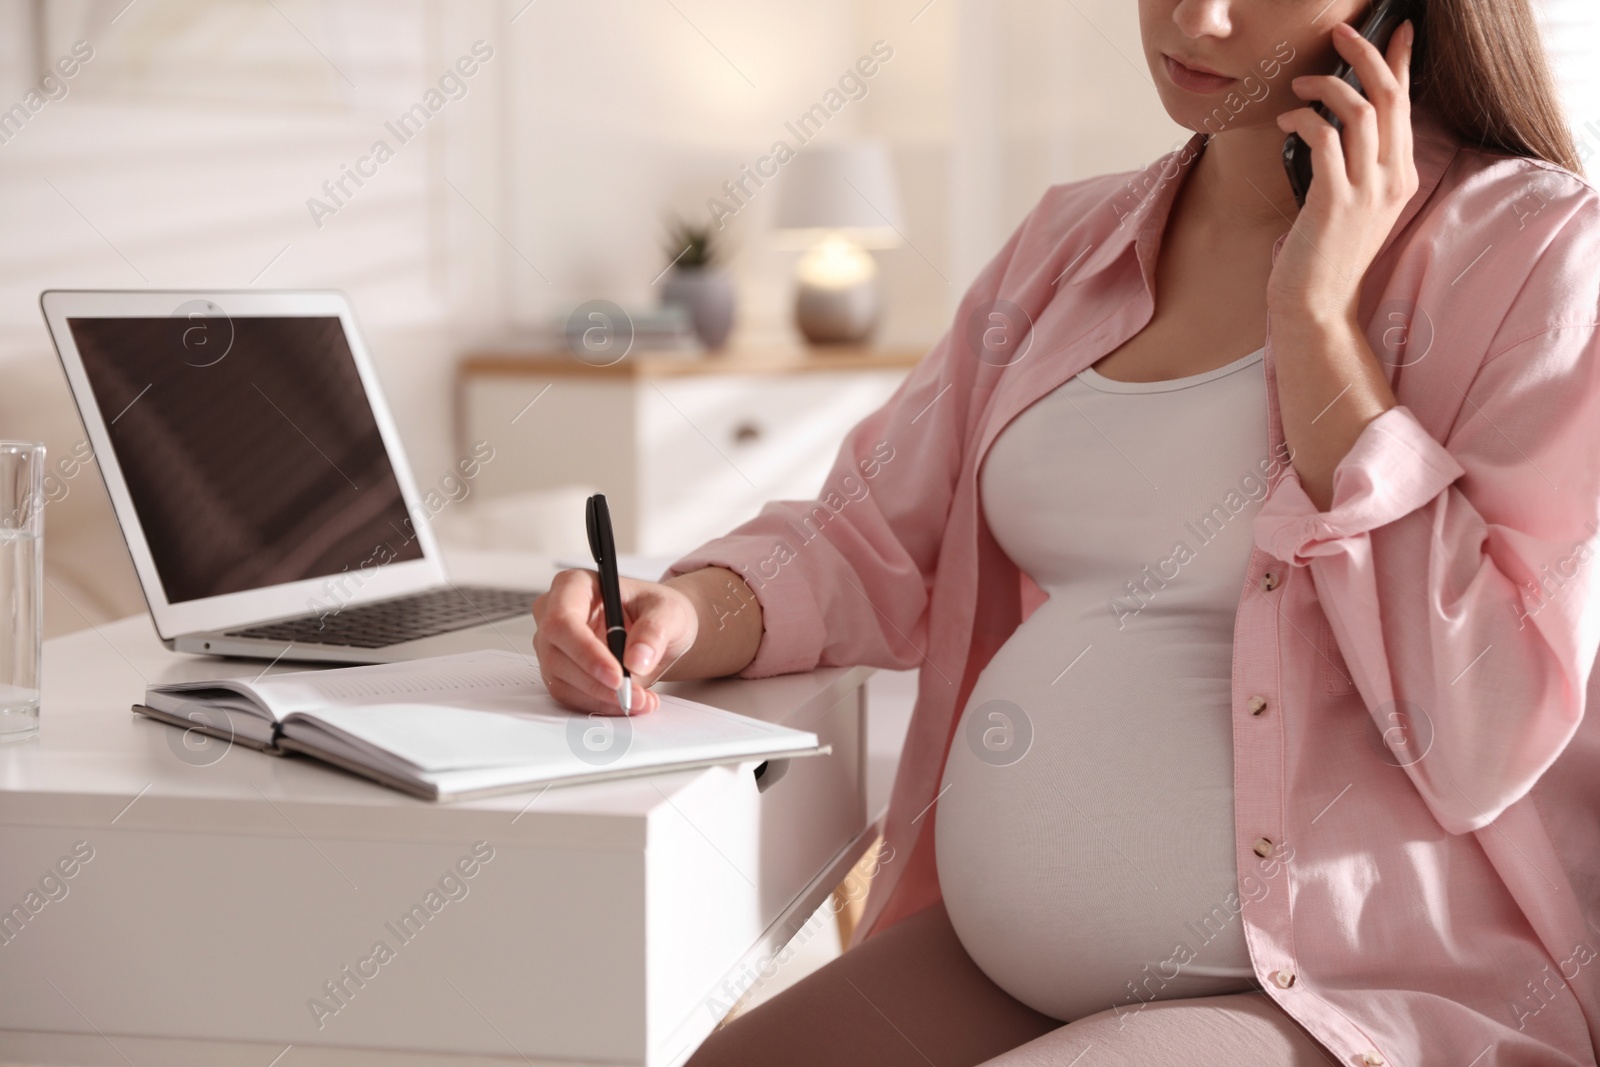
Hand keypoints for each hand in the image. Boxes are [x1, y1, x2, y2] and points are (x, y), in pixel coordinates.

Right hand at [531, 569, 698, 714]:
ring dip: (602, 699)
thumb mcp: (668, 612)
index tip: (617, 676)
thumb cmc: (656, 610)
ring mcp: (553, 645)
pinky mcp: (559, 672)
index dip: (586, 652)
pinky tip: (629, 701)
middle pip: (557, 656)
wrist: (659, 630)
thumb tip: (636, 660)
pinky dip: (600, 705)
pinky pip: (571, 696)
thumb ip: (654, 631)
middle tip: (634, 696)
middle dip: (597, 683)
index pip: (563, 621)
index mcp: (574, 585)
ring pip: (562, 681)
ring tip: (641, 700)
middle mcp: (554, 614)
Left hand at [1269, 18, 1418, 323]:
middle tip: (1340, 32)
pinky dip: (1304, 118)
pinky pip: (1325, 138)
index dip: (1401, 61)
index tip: (1397, 28)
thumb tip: (1334, 122)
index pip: (1407, 104)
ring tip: (1300, 83)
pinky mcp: (1335, 202)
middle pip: (1390, 96)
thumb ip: (1355, 165)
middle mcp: (1393, 179)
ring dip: (1327, 85)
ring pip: (1360, 110)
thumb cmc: (1325, 255)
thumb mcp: (1352, 204)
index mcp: (1401, 175)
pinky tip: (1286, 119)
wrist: (1318, 305)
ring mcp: (1367, 191)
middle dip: (1366, 54)